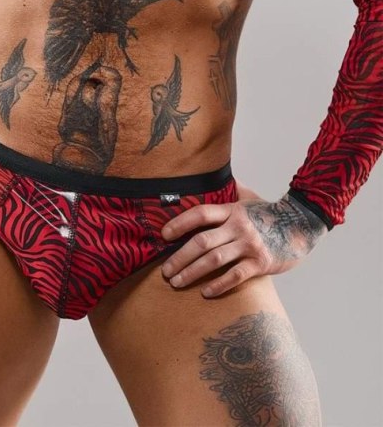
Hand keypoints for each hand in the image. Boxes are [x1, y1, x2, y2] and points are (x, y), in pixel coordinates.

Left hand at [160, 187, 327, 297]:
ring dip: (192, 273)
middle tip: (165, 271)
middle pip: (201, 241)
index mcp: (231, 210)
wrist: (302, 224)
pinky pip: (235, 276)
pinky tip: (205, 292)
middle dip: (179, 258)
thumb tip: (216, 174)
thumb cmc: (270, 212)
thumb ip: (231, 189)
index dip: (179, 223)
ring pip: (214, 260)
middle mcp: (238, 226)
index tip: (163, 235)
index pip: (200, 214)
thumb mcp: (248, 197)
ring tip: (177, 282)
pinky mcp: (261, 262)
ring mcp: (249, 245)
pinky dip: (218, 285)